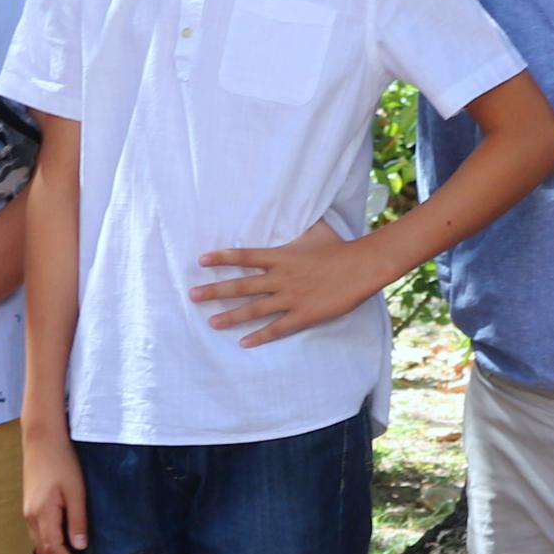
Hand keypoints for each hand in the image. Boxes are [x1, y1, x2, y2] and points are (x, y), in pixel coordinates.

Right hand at [22, 426, 91, 553]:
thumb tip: (80, 547)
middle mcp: (31, 517)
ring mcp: (28, 512)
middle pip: (45, 551)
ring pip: (40, 544)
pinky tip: (64, 546)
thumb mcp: (76, 491)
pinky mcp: (30, 506)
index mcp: (42, 514)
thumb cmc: (62, 461)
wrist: (42, 440)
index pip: (55, 549)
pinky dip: (51, 546)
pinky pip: (38, 534)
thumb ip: (77, 520)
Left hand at [193, 220, 380, 344]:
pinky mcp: (303, 315)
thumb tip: (297, 211)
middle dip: (215, 291)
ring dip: (231, 317)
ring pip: (254, 309)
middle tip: (192, 296)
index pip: (244, 256)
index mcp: (281, 256)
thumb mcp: (316, 230)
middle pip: (241, 286)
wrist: (361, 266)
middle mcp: (280, 278)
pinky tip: (243, 343)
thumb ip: (300, 225)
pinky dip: (260, 336)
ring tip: (211, 323)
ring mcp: (291, 298)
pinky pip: (277, 328)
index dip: (222, 258)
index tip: (201, 261)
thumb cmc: (339, 247)